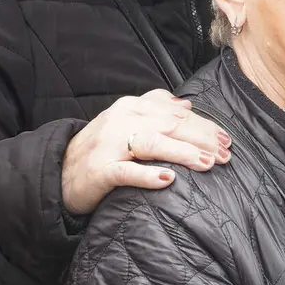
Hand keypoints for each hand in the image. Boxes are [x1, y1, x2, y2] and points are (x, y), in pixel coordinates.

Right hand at [61, 89, 230, 214]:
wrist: (58, 173)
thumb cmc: (102, 149)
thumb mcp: (127, 122)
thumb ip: (156, 109)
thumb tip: (187, 103)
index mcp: (131, 107)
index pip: (175, 113)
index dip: (203, 125)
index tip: (226, 139)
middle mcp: (121, 120)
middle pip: (169, 124)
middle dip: (202, 137)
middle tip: (226, 153)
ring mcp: (108, 145)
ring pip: (151, 143)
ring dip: (182, 152)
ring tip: (207, 162)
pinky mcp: (98, 171)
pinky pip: (125, 172)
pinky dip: (147, 175)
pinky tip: (168, 181)